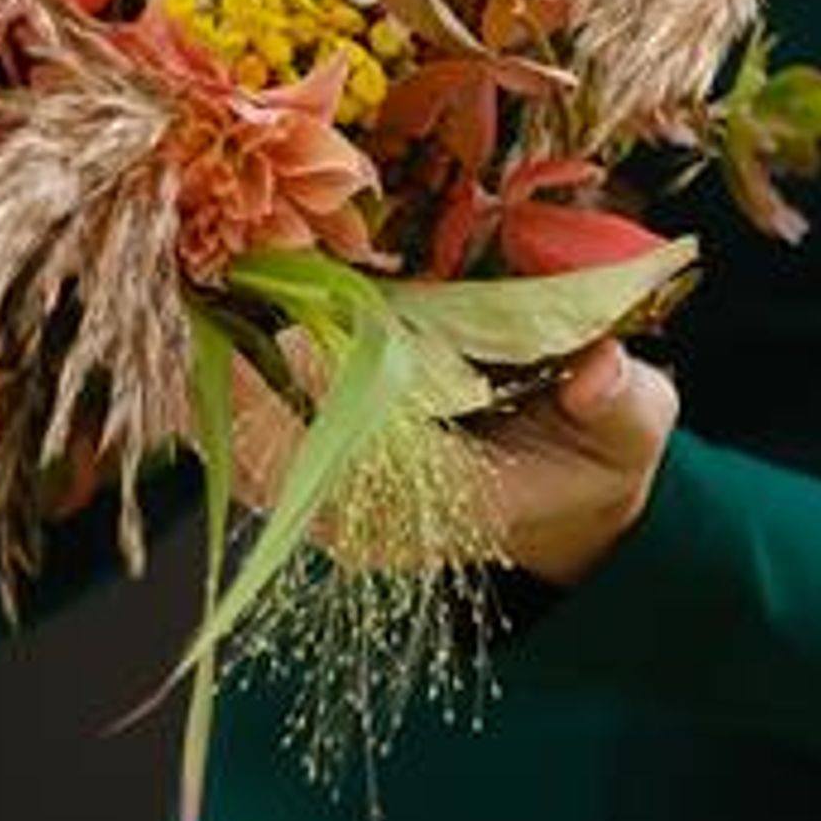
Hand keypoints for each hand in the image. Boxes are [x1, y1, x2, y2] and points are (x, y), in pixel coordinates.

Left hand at [217, 336, 680, 586]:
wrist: (565, 501)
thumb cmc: (594, 452)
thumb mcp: (633, 426)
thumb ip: (622, 402)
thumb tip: (600, 372)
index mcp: (449, 508)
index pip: (363, 461)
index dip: (322, 397)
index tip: (292, 329)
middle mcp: (374, 524)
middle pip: (279, 463)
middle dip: (239, 380)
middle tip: (209, 296)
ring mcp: (333, 513)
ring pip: (244, 458)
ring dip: (213, 381)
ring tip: (188, 300)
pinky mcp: (309, 488)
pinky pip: (239, 449)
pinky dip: (214, 392)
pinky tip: (196, 327)